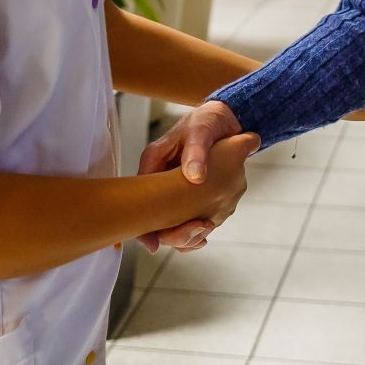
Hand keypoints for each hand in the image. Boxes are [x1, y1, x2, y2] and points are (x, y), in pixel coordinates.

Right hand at [137, 100, 243, 252]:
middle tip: (194, 232)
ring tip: (203, 229)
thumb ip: (197, 152)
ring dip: (184, 233)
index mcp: (154, 162)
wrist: (225, 121)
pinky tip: (204, 230)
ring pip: (171, 222)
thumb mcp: (201, 131)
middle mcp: (160, 179)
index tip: (153, 243)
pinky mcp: (190, 197)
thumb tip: (196, 177)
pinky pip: (187, 220)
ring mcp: (175, 190)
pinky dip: (195, 229)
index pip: (139, 197)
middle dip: (170, 233)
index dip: (144, 223)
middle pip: (154, 216)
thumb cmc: (208, 121)